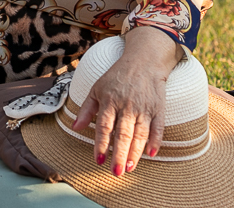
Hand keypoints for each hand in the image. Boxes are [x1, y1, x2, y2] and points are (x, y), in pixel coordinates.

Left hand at [71, 56, 166, 176]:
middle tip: (116, 172)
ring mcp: (144, 107)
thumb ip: (86, 109)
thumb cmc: (116, 77)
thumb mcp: (97, 88)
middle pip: (123, 133)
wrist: (144, 61)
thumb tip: (75, 127)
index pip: (105, 126)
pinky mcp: (158, 108)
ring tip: (129, 168)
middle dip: (119, 154)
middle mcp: (127, 105)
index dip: (101, 144)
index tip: (98, 160)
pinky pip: (158, 127)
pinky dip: (156, 141)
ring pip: (140, 133)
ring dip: (135, 152)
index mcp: (110, 100)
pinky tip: (151, 154)